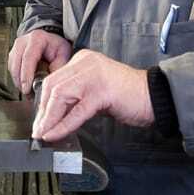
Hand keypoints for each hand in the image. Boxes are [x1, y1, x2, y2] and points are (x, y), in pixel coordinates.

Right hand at [9, 28, 71, 94]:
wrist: (51, 42)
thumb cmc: (57, 48)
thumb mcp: (63, 54)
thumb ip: (58, 67)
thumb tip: (49, 81)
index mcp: (37, 38)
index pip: (28, 58)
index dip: (26, 75)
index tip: (27, 89)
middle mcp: (23, 41)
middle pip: (16, 64)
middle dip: (21, 82)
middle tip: (28, 95)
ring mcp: (16, 48)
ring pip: (12, 68)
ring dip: (19, 82)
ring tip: (29, 92)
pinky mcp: (13, 55)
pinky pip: (12, 70)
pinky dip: (18, 79)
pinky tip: (26, 85)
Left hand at [32, 50, 153, 142]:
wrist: (155, 96)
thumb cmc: (128, 96)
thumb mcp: (95, 92)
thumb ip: (76, 98)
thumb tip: (53, 117)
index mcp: (83, 60)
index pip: (54, 79)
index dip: (44, 102)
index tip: (40, 121)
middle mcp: (86, 62)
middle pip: (53, 85)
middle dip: (43, 111)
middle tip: (39, 130)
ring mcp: (94, 75)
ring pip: (61, 96)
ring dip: (50, 119)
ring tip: (44, 134)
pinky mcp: (101, 91)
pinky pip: (76, 111)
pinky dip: (63, 125)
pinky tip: (56, 135)